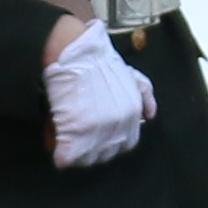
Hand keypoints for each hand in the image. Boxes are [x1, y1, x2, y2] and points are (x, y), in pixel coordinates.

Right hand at [42, 18, 154, 169]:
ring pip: (89, 157)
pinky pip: (68, 156)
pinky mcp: (74, 131)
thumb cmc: (99, 60)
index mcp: (133, 113)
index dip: (111, 141)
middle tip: (80, 140)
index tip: (98, 136)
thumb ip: (145, 95)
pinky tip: (58, 150)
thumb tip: (149, 116)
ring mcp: (97, 130)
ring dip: (79, 153)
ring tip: (68, 143)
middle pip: (108, 153)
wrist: (75, 50)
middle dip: (94, 149)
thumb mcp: (133, 76)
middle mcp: (119, 124)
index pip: (127, 142)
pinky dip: (62, 155)